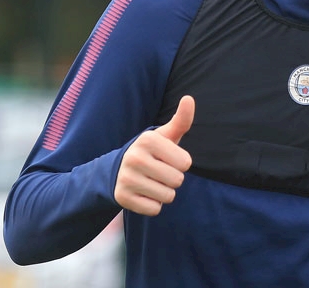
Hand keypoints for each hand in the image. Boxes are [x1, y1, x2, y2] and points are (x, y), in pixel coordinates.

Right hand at [114, 95, 194, 215]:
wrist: (118, 169)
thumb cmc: (153, 151)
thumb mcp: (166, 135)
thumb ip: (181, 120)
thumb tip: (189, 99)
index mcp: (148, 140)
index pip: (186, 162)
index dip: (181, 163)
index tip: (168, 158)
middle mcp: (135, 158)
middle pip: (177, 180)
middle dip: (173, 179)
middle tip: (160, 172)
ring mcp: (126, 178)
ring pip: (167, 196)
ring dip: (164, 192)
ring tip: (152, 182)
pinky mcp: (122, 198)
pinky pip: (155, 209)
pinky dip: (153, 204)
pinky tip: (143, 193)